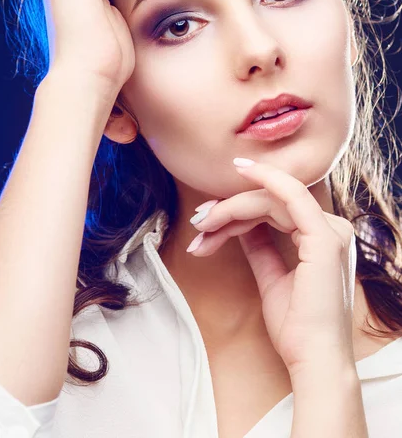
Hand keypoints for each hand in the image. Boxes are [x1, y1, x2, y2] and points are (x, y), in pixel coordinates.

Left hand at [189, 159, 357, 378]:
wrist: (312, 358)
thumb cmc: (296, 326)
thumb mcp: (272, 277)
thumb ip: (260, 247)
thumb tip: (242, 225)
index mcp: (322, 238)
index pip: (275, 210)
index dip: (239, 209)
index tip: (207, 215)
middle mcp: (331, 229)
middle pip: (271, 202)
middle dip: (229, 209)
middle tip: (199, 223)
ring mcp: (330, 231)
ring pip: (271, 200)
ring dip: (232, 208)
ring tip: (203, 226)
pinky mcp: (323, 237)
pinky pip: (291, 196)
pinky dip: (266, 180)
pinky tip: (242, 173)